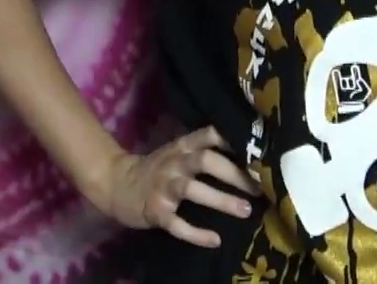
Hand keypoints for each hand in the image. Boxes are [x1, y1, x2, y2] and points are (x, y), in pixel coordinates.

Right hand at [89, 126, 257, 248]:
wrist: (118, 184)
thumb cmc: (158, 170)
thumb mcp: (177, 153)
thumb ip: (203, 152)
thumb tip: (246, 157)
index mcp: (182, 148)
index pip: (209, 135)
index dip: (232, 140)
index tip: (258, 152)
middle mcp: (174, 163)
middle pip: (204, 161)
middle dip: (233, 173)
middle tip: (258, 188)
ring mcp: (163, 187)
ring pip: (191, 189)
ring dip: (220, 199)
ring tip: (245, 210)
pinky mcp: (156, 211)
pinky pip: (176, 223)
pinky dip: (196, 233)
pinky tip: (214, 240)